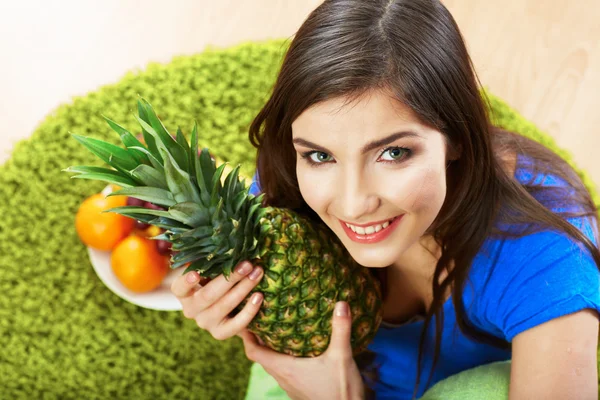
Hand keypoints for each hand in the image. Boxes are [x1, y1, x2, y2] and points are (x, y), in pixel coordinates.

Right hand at [170, 261, 263, 339]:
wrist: (224, 309)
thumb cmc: (215, 281)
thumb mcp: (210, 272)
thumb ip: (212, 261)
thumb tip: (228, 242)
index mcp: (184, 293)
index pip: (179, 288)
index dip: (186, 282)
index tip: (196, 273)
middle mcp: (191, 310)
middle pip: (208, 295)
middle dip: (230, 278)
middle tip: (247, 264)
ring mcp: (205, 323)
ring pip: (223, 307)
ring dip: (243, 289)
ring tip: (257, 274)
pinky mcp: (220, 333)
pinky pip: (235, 325)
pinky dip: (249, 311)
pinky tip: (259, 296)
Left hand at [237, 301, 364, 399]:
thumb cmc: (341, 390)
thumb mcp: (342, 357)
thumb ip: (340, 330)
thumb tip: (341, 304)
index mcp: (286, 368)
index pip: (254, 352)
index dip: (246, 335)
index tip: (246, 317)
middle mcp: (284, 377)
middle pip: (260, 356)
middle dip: (257, 337)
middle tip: (260, 317)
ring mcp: (290, 385)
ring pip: (272, 364)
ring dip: (269, 348)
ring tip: (275, 328)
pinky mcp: (299, 389)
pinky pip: (283, 370)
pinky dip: (282, 357)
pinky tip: (295, 347)